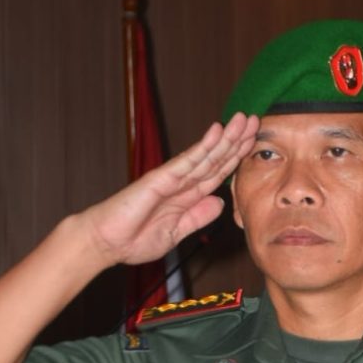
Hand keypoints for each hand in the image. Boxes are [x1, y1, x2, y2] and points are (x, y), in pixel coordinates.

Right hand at [82, 113, 259, 265]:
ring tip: (243, 119)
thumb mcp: (177, 233)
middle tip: (256, 120)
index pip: (217, 173)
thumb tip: (220, 202)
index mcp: (187, 197)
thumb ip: (198, 217)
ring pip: (205, 155)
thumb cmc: (135, 239)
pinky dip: (203, 146)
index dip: (236, 158)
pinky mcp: (159, 178)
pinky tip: (217, 131)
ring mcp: (171, 178)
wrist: (106, 243)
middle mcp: (182, 183)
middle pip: (215, 158)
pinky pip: (186, 161)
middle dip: (236, 140)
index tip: (254, 144)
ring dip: (226, 137)